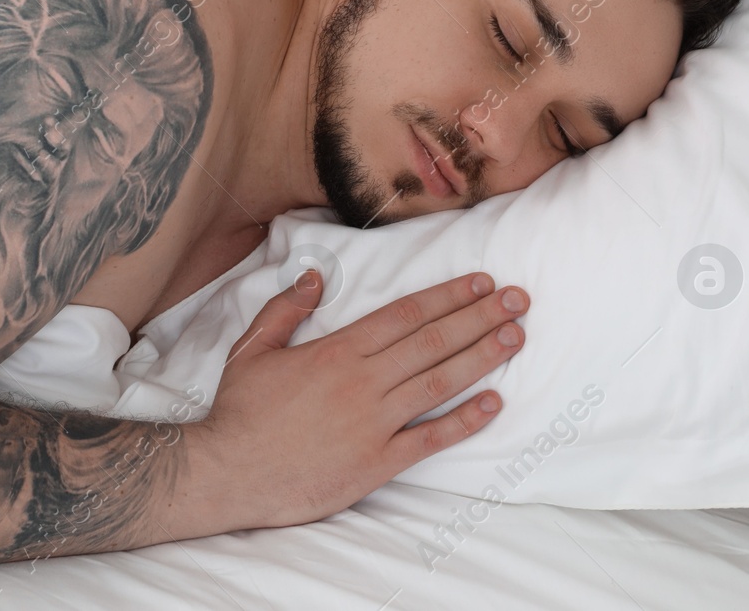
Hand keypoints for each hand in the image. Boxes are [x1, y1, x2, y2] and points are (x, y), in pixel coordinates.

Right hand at [199, 270, 525, 529]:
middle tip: (518, 300)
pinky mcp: (377, 463)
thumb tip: (312, 275)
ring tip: (516, 337)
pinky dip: (465, 421)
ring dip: (483, 358)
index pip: (405, 314)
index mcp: (336, 351)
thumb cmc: (240, 411)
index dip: (447, 295)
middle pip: (433, 341)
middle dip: (480, 317)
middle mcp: (362, 382)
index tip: (481, 282)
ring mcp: (373, 423)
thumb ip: (285, 309)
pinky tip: (494, 404)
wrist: (229, 472)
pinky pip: (430, 439)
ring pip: (440, 383)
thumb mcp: (252, 349)